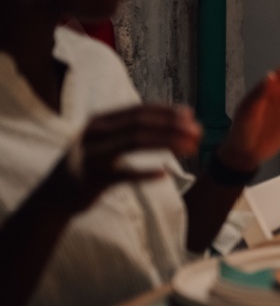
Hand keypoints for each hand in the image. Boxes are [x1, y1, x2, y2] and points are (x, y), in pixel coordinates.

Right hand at [53, 104, 201, 212]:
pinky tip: (165, 174)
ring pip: (134, 143)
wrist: (54, 195)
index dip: (167, 112)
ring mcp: (93, 156)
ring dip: (167, 144)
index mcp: (100, 121)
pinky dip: (145, 174)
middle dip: (172, 127)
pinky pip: (123, 176)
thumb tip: (179, 117)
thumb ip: (135, 128)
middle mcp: (95, 133)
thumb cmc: (91, 163)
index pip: (139, 110)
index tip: (192, 117)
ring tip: (190, 148)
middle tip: (198, 133)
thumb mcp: (107, 139)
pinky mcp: (93, 180)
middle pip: (140, 124)